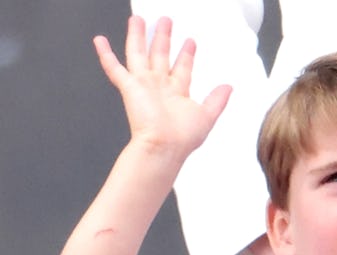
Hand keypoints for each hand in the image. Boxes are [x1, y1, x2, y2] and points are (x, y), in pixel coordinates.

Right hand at [93, 16, 230, 162]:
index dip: (186, 54)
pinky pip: (114, 68)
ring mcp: (143, 86)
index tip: (190, 41)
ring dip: (138, 36)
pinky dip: (105, 54)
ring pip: (139, 54)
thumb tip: (229, 87)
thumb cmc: (183, 138)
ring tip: (137, 19)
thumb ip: (217, 100)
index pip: (182, 68)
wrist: (164, 147)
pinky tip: (100, 40)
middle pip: (160, 55)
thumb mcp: (207, 116)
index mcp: (177, 93)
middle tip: (165, 21)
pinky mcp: (129, 88)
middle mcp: (160, 87)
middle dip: (163, 38)